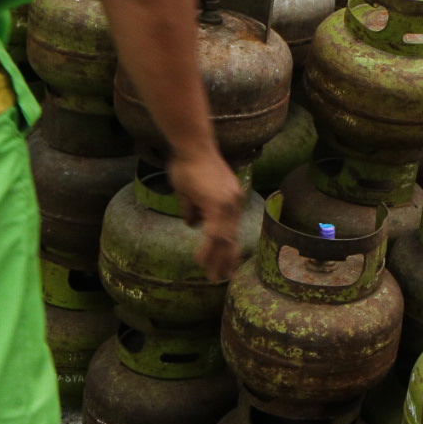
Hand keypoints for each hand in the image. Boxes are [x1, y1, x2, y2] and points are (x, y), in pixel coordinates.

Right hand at [167, 146, 244, 278]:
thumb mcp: (190, 192)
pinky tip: (201, 261)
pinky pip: (214, 234)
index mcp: (230, 200)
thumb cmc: (189, 164)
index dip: (227, 248)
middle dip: (226, 260)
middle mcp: (233, 203)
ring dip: (217, 260)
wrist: (192, 146)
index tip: (225, 264)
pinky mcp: (218, 204)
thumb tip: (192, 224)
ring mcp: (228, 204)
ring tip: (212, 276)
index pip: (231, 230)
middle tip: (222, 278)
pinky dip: (208, 249)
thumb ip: (193, 208)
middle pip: (232, 238)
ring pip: (224, 240)